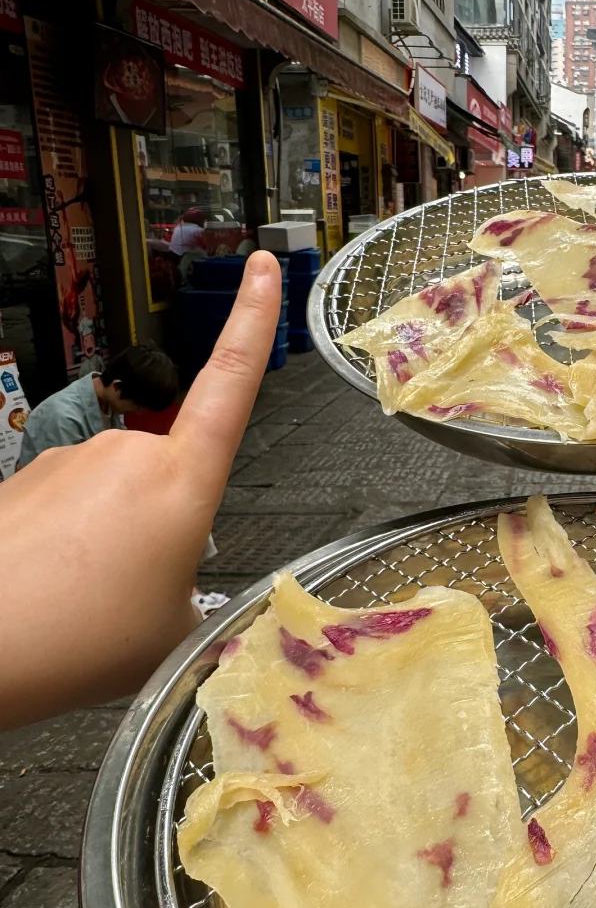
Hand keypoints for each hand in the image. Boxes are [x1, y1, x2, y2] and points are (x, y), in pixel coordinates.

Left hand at [0, 252, 281, 729]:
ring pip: (112, 498)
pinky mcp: (23, 481)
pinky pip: (63, 509)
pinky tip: (51, 596)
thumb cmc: (80, 640)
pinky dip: (65, 550)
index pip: (232, 380)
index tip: (260, 267)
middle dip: (162, 531)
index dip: (253, 319)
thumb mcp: (177, 634)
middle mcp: (126, 454)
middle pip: (168, 476)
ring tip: (89, 605)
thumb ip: (199, 597)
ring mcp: (68, 462)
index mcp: (181, 481)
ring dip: (109, 543)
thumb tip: (184, 592)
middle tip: (138, 597)